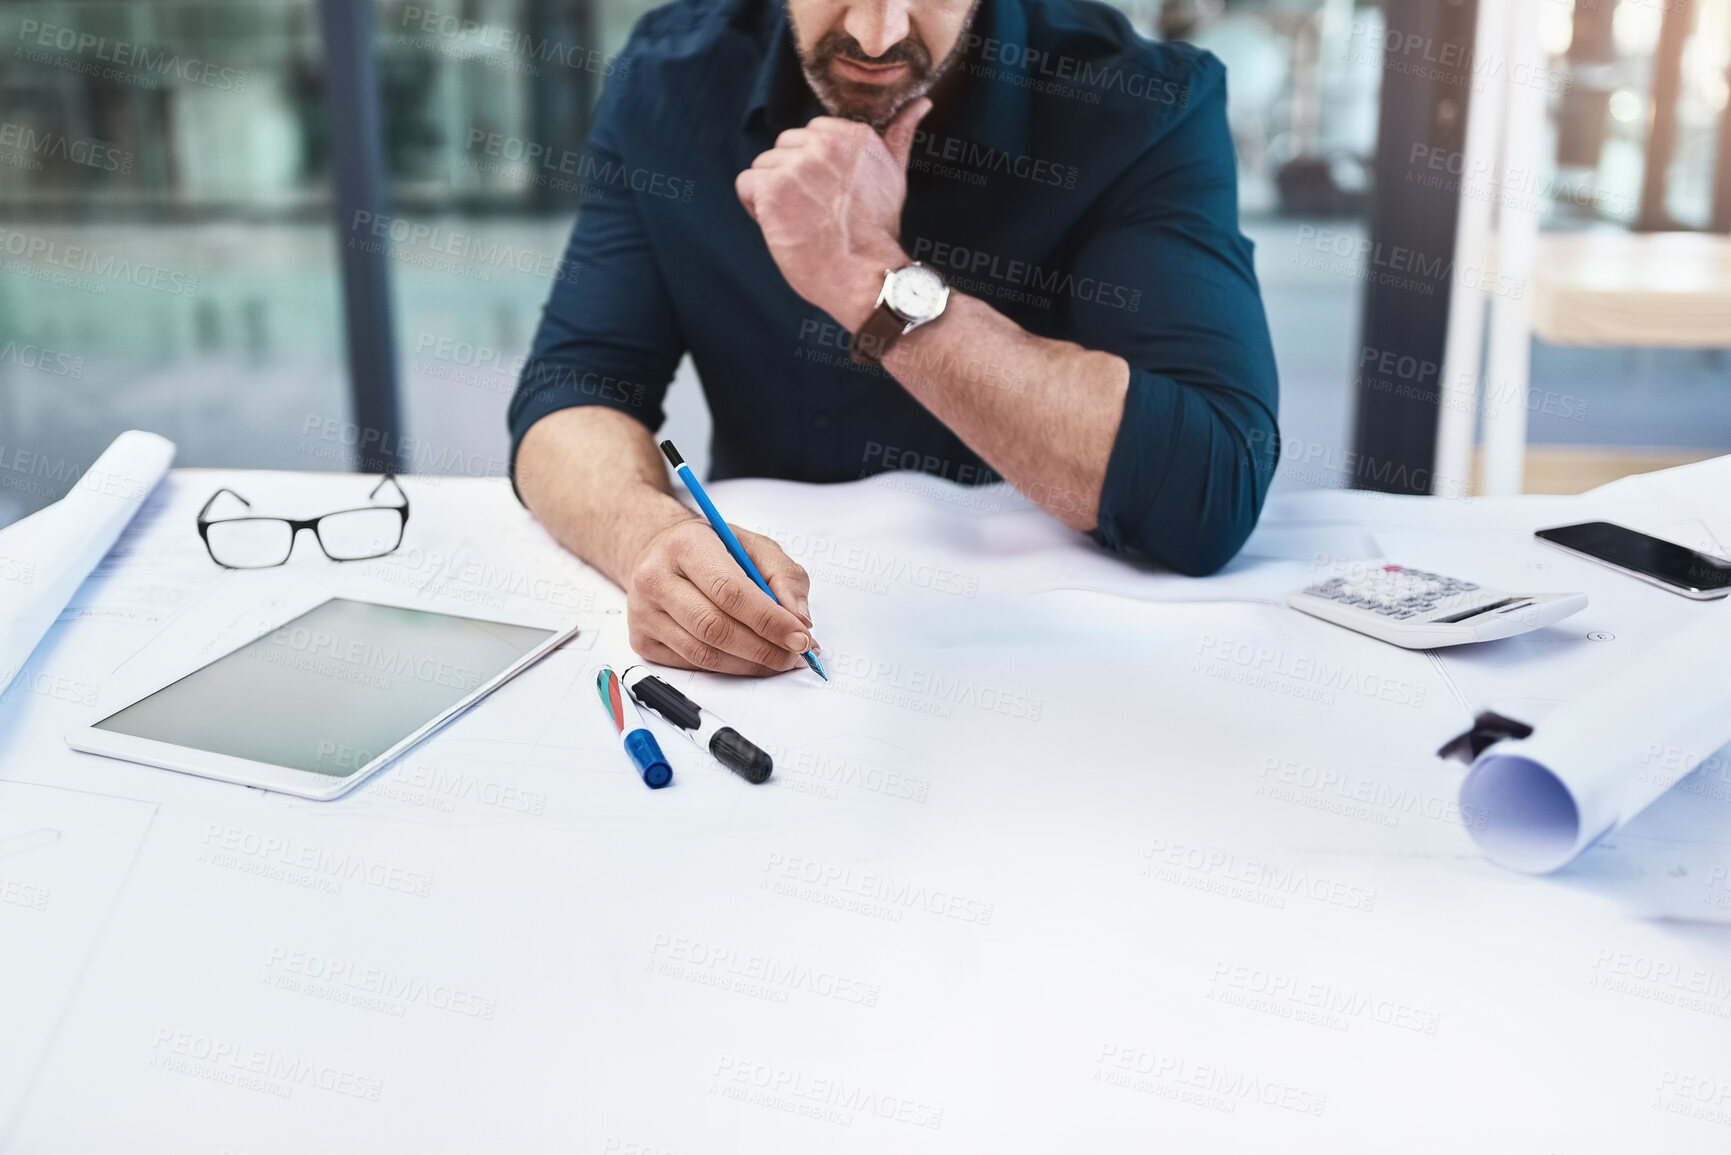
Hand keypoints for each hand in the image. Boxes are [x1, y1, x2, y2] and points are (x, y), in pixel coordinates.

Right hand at [625, 519, 816, 675]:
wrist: (659, 553)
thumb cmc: (710, 549)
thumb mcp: (753, 546)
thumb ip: (785, 577)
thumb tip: (799, 619)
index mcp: (686, 545)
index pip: (731, 592)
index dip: (770, 620)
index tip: (800, 637)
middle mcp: (656, 578)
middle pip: (715, 627)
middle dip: (764, 648)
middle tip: (794, 654)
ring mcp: (644, 613)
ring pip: (704, 654)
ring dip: (749, 663)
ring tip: (776, 658)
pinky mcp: (642, 640)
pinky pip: (692, 664)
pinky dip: (727, 667)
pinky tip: (746, 658)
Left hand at [735, 99, 930, 330]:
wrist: (864, 275)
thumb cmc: (877, 233)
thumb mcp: (895, 176)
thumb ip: (900, 136)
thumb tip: (921, 103)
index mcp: (855, 135)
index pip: (811, 134)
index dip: (812, 168)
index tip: (827, 195)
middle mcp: (825, 144)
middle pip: (784, 147)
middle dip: (791, 178)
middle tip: (812, 212)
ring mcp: (797, 165)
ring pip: (764, 165)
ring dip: (772, 194)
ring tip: (797, 221)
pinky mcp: (772, 188)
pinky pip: (745, 183)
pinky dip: (754, 207)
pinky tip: (778, 225)